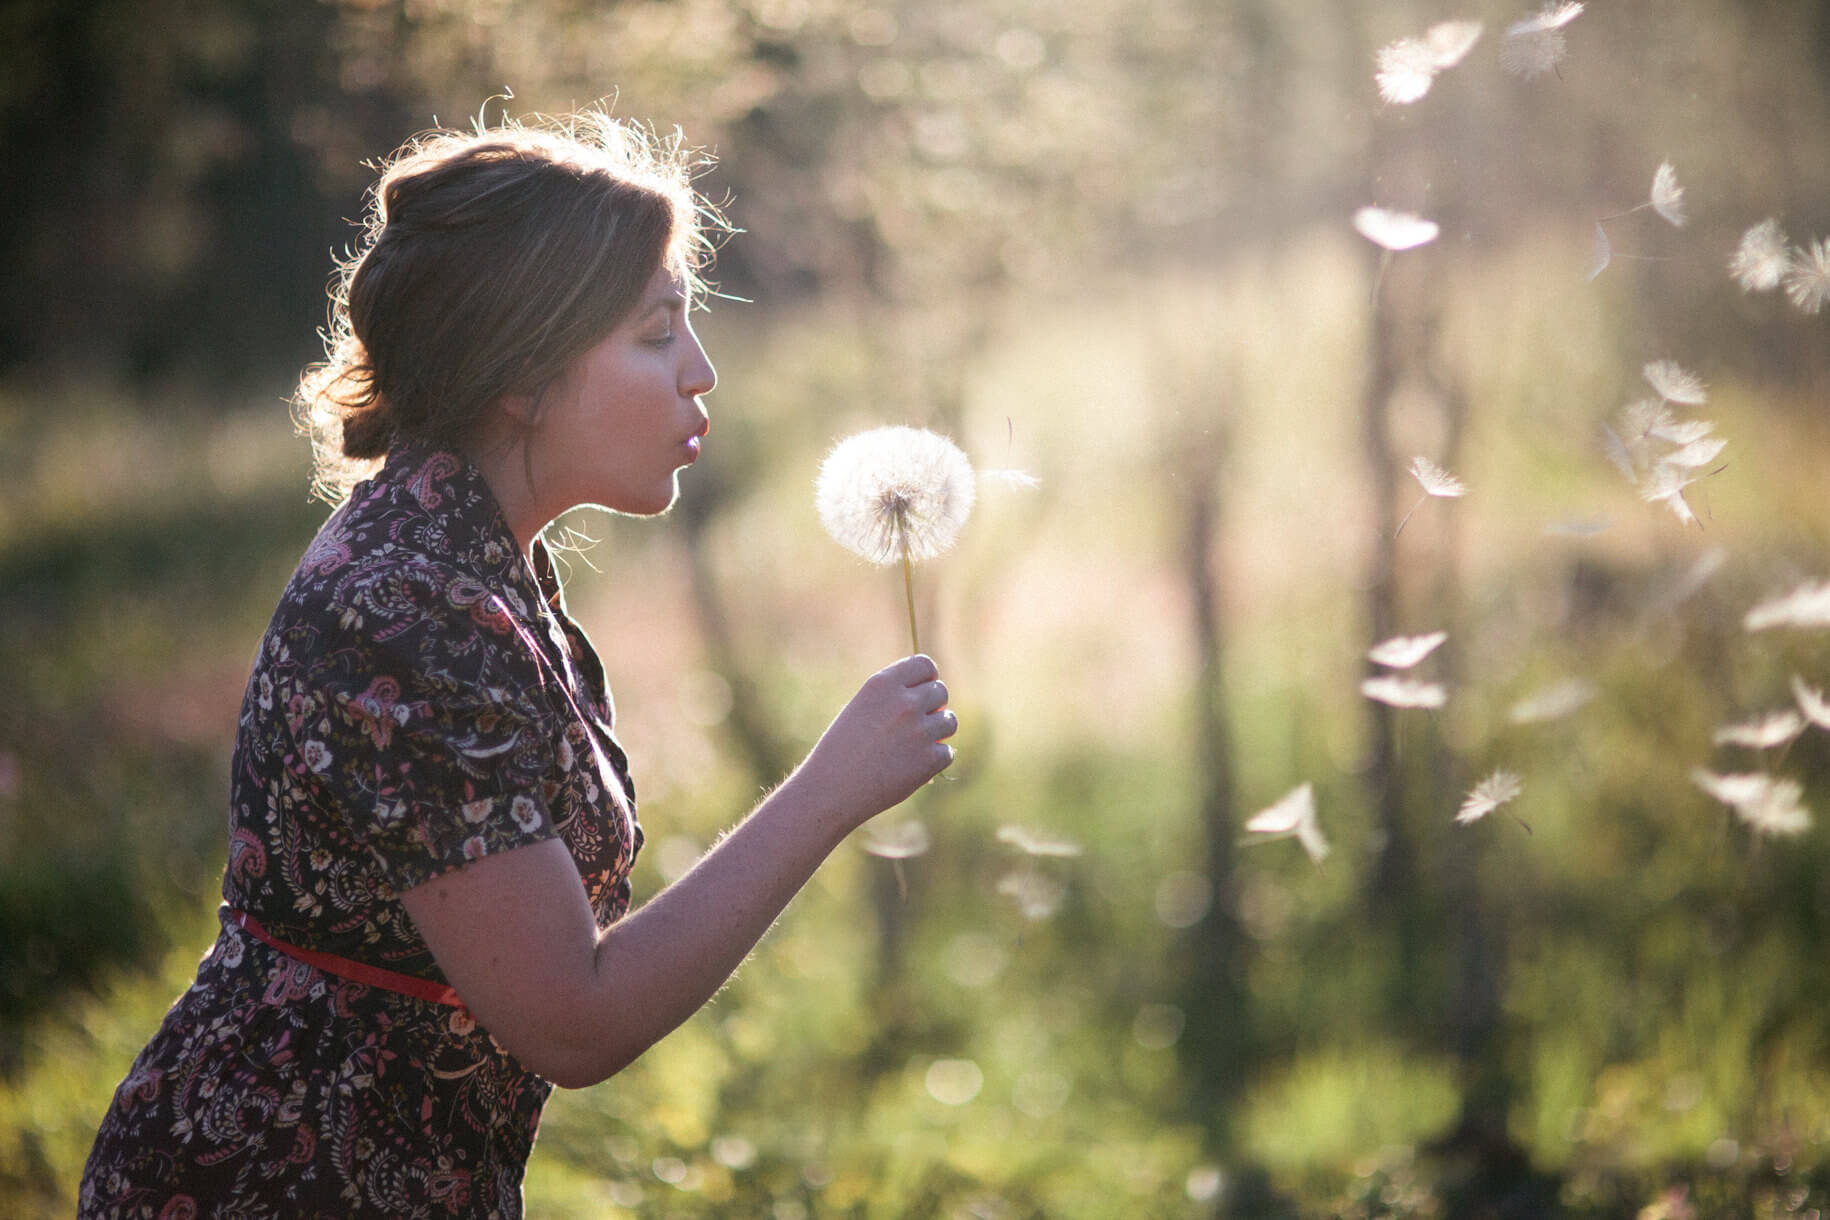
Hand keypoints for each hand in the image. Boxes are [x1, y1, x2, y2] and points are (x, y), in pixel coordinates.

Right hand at [795, 655, 956, 830]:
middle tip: (913, 726)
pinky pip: (946, 752)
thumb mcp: (862, 709)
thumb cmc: (842, 750)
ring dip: (938, 732)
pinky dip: (934, 760)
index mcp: (883, 684)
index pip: (925, 665)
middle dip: (932, 707)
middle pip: (941, 692)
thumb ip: (895, 697)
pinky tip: (912, 766)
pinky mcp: (929, 759)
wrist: (830, 790)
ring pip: (950, 721)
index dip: (927, 679)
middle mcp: (904, 702)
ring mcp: (919, 731)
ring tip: (914, 746)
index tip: (922, 692)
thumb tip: (938, 703)